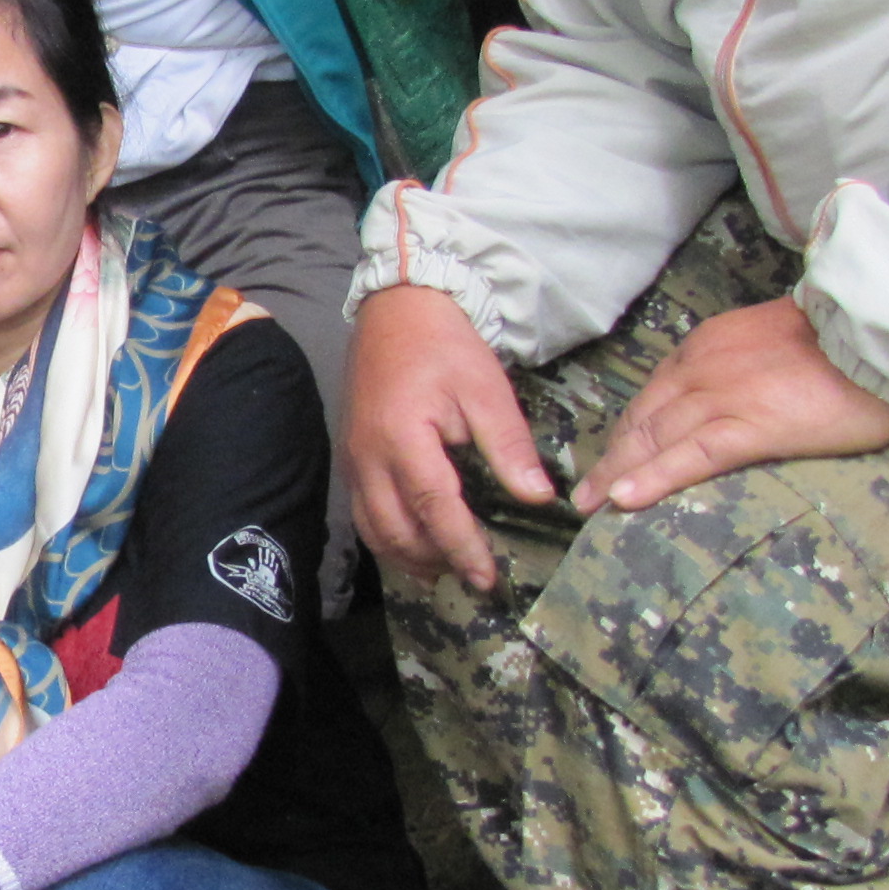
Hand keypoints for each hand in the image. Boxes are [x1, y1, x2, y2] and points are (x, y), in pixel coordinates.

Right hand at [346, 286, 554, 591]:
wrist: (396, 310)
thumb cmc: (446, 346)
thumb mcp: (487, 389)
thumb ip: (509, 446)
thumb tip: (538, 497)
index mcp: (404, 438)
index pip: (435, 508)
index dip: (462, 548)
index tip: (488, 578)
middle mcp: (369, 457)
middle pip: (396, 530)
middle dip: (435, 560)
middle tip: (473, 579)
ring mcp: (353, 460)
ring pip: (373, 529)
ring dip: (408, 557)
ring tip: (444, 571)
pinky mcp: (350, 458)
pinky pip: (363, 514)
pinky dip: (388, 539)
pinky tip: (414, 546)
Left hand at [573, 295, 888, 512]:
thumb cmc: (851, 347)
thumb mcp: (781, 345)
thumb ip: (748, 370)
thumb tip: (741, 400)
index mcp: (712, 344)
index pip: (656, 393)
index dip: (630, 430)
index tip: (614, 457)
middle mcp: (706, 365)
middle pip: (644, 418)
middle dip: (613, 457)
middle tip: (587, 493)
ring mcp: (725, 394)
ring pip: (656, 439)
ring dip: (619, 475)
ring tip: (594, 507)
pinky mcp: (753, 424)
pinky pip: (690, 457)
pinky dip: (654, 479)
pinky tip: (625, 501)